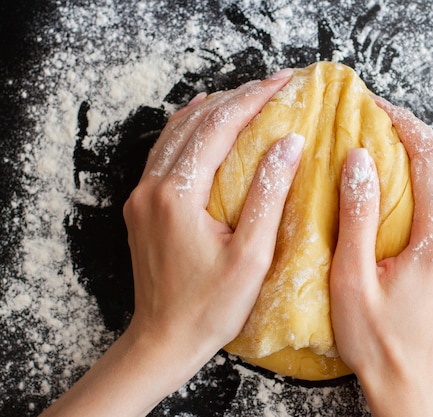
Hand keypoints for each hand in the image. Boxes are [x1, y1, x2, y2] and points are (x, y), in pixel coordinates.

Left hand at [40, 68, 301, 416]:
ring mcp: (142, 196)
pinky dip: (186, 129)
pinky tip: (199, 119)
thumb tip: (287, 143)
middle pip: (196, 123)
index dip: (254, 100)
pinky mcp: (141, 207)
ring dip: (211, 110)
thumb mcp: (250, 255)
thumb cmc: (211, 306)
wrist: (163, 339)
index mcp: (179, 195)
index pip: (219, 129)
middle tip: (272, 84)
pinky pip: (164, 152)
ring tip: (244, 95)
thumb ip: (267, 195)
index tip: (284, 82)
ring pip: (176, 133)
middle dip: (236, 98)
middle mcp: (153, 187)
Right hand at [330, 96, 432, 416]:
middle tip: (389, 120)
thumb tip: (359, 161)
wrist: (412, 385)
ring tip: (405, 146)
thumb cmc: (376, 340)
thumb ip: (358, 216)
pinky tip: (426, 188)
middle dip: (422, 135)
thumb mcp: (351, 279)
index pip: (430, 162)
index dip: (405, 127)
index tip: (380, 109)